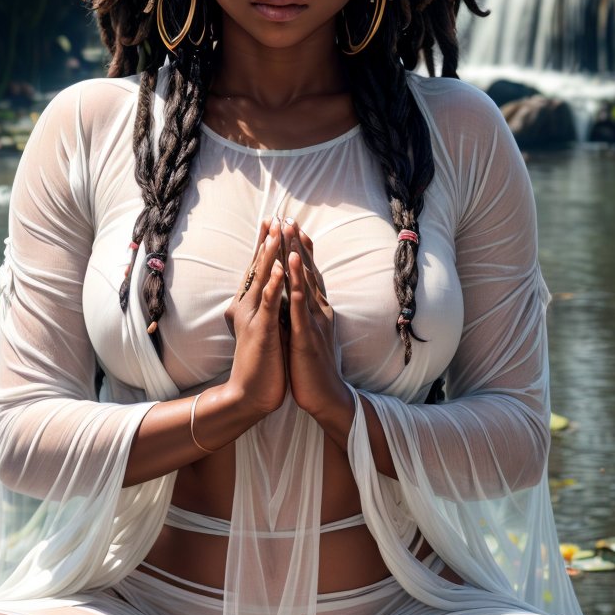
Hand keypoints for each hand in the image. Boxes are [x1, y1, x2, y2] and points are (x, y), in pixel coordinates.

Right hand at [222, 218, 288, 418]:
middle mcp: (248, 306)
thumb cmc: (263, 362)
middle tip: (274, 215)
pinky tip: (277, 269)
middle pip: (258, 267)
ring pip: (261, 280)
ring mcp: (253, 317)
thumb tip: (276, 291)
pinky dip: (272, 285)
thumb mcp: (267, 328)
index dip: (266, 245)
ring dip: (269, 254)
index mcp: (252, 305)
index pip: (259, 269)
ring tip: (276, 231)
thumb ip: (269, 308)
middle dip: (268, 241)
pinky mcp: (261, 331)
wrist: (251, 393)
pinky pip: (268, 304)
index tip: (274, 222)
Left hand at [282, 220, 351, 434]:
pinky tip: (290, 269)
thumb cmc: (313, 368)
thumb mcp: (308, 334)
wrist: (326, 398)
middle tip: (289, 217)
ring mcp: (315, 322)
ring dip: (298, 256)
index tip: (292, 226)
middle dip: (298, 244)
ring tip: (289, 233)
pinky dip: (295, 285)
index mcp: (318, 311)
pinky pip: (300, 307)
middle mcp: (319, 311)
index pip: (309, 274)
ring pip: (305, 283)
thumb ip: (305, 314)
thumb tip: (297, 297)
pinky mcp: (307, 337)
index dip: (302, 250)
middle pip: (308, 271)